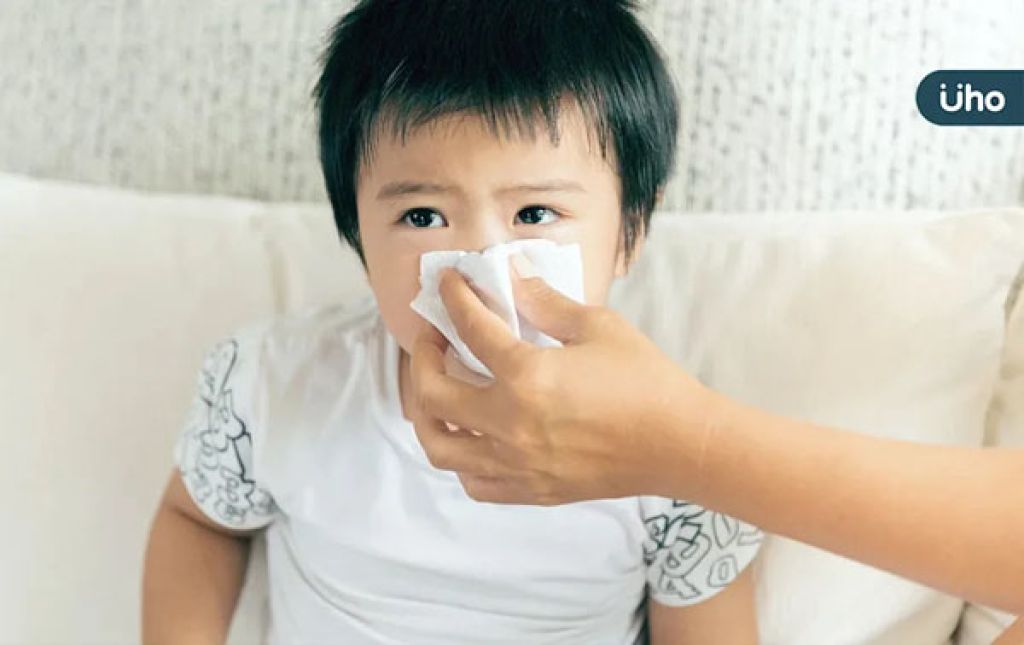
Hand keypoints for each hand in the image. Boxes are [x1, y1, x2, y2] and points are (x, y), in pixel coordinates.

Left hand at [407, 254, 721, 504]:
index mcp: (527, 377)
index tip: (448, 283)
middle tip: (434, 336)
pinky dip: (461, 457)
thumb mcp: (597, 327)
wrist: (679, 444)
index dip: (454, 298)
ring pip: (439, 445)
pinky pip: (472, 481)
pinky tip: (472, 434)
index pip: (471, 328)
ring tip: (438, 389)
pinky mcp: (530, 489)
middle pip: (432, 392)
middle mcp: (510, 425)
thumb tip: (511, 276)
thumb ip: (544, 302)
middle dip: (421, 356)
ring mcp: (516, 464)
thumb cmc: (646, 382)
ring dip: (427, 412)